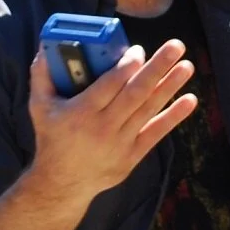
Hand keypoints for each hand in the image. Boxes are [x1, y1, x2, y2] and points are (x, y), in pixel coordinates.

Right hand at [25, 39, 196, 203]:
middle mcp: (104, 127)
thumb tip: (46, 47)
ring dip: (170, 87)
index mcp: (81, 112)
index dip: (126, 67)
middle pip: (135, 93)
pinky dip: (173, 116)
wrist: (63, 183)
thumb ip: (42, 76)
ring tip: (186, 66)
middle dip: (157, 68)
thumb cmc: (52, 139)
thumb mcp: (40, 107)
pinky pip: (156, 133)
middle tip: (175, 46)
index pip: (109, 85)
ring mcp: (121, 142)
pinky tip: (189, 99)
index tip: (138, 51)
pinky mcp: (133, 155)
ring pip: (149, 110)